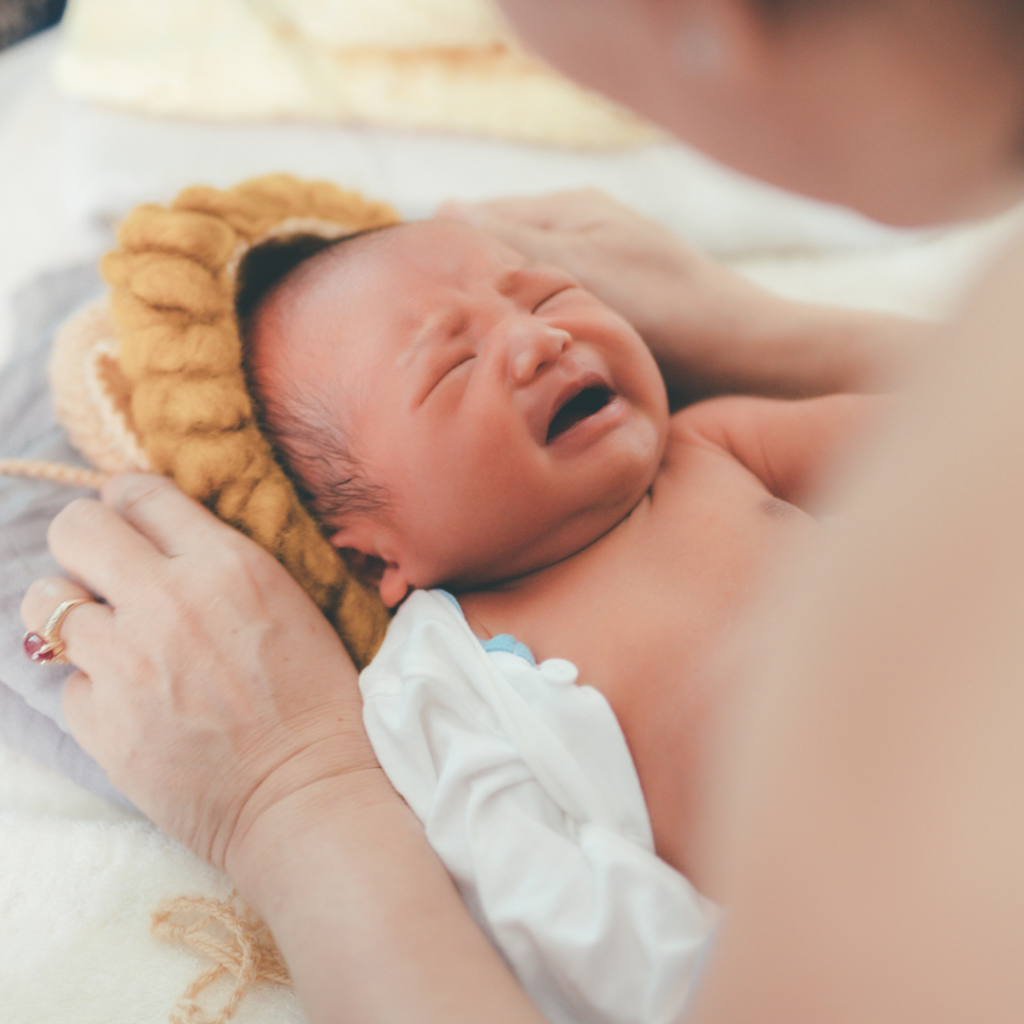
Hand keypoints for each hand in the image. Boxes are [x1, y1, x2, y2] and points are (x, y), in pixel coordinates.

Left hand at [21, 474, 386, 872]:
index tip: (129, 520)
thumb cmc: (318, 702)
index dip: (127, 501)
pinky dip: (93, 688)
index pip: (140, 492)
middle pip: (74, 527)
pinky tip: (133, 704)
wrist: (306, 794)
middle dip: (84, 542)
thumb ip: (222, 565)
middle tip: (105, 571)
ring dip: (71, 613)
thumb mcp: (289, 605)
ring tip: (108, 638)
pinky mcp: (99, 721)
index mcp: (225, 564)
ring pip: (44, 601)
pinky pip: (67, 682)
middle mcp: (166, 599)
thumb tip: (168, 546)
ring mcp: (125, 661)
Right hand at [436, 188, 780, 396]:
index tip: (428, 299)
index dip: (452, 255)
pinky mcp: (604, 321)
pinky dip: (533, 344)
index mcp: (570, 212)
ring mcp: (592, 281)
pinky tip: (523, 371)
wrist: (742, 360)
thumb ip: (515, 241)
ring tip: (480, 358)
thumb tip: (443, 209)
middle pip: (502, 261)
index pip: (482, 219)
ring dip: (505, 324)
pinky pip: (550, 327)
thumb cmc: (668, 307)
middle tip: (448, 338)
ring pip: (524, 298)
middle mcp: (578, 241)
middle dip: (477, 293)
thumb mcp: (581, 267)